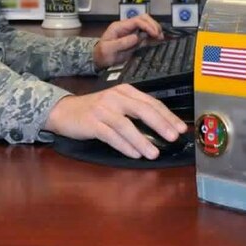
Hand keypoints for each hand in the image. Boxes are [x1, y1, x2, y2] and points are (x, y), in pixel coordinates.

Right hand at [44, 84, 186, 158]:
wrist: (64, 111)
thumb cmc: (95, 110)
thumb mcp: (116, 104)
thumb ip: (135, 111)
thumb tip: (162, 127)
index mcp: (125, 91)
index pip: (151, 102)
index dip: (167, 115)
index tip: (181, 128)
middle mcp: (115, 97)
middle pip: (142, 110)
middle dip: (160, 124)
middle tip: (174, 137)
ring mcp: (102, 110)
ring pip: (126, 125)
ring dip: (142, 140)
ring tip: (154, 153)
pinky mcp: (92, 123)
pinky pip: (110, 135)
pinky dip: (124, 146)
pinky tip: (134, 155)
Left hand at [92, 14, 163, 68]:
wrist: (99, 60)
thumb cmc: (102, 54)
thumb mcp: (108, 49)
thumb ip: (122, 43)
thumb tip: (136, 38)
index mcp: (120, 26)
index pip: (137, 21)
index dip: (147, 26)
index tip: (154, 33)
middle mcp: (127, 27)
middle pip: (143, 19)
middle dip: (153, 25)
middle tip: (159, 35)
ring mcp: (131, 33)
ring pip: (146, 25)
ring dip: (154, 29)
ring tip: (160, 38)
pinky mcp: (135, 40)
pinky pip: (146, 35)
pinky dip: (153, 36)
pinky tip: (157, 40)